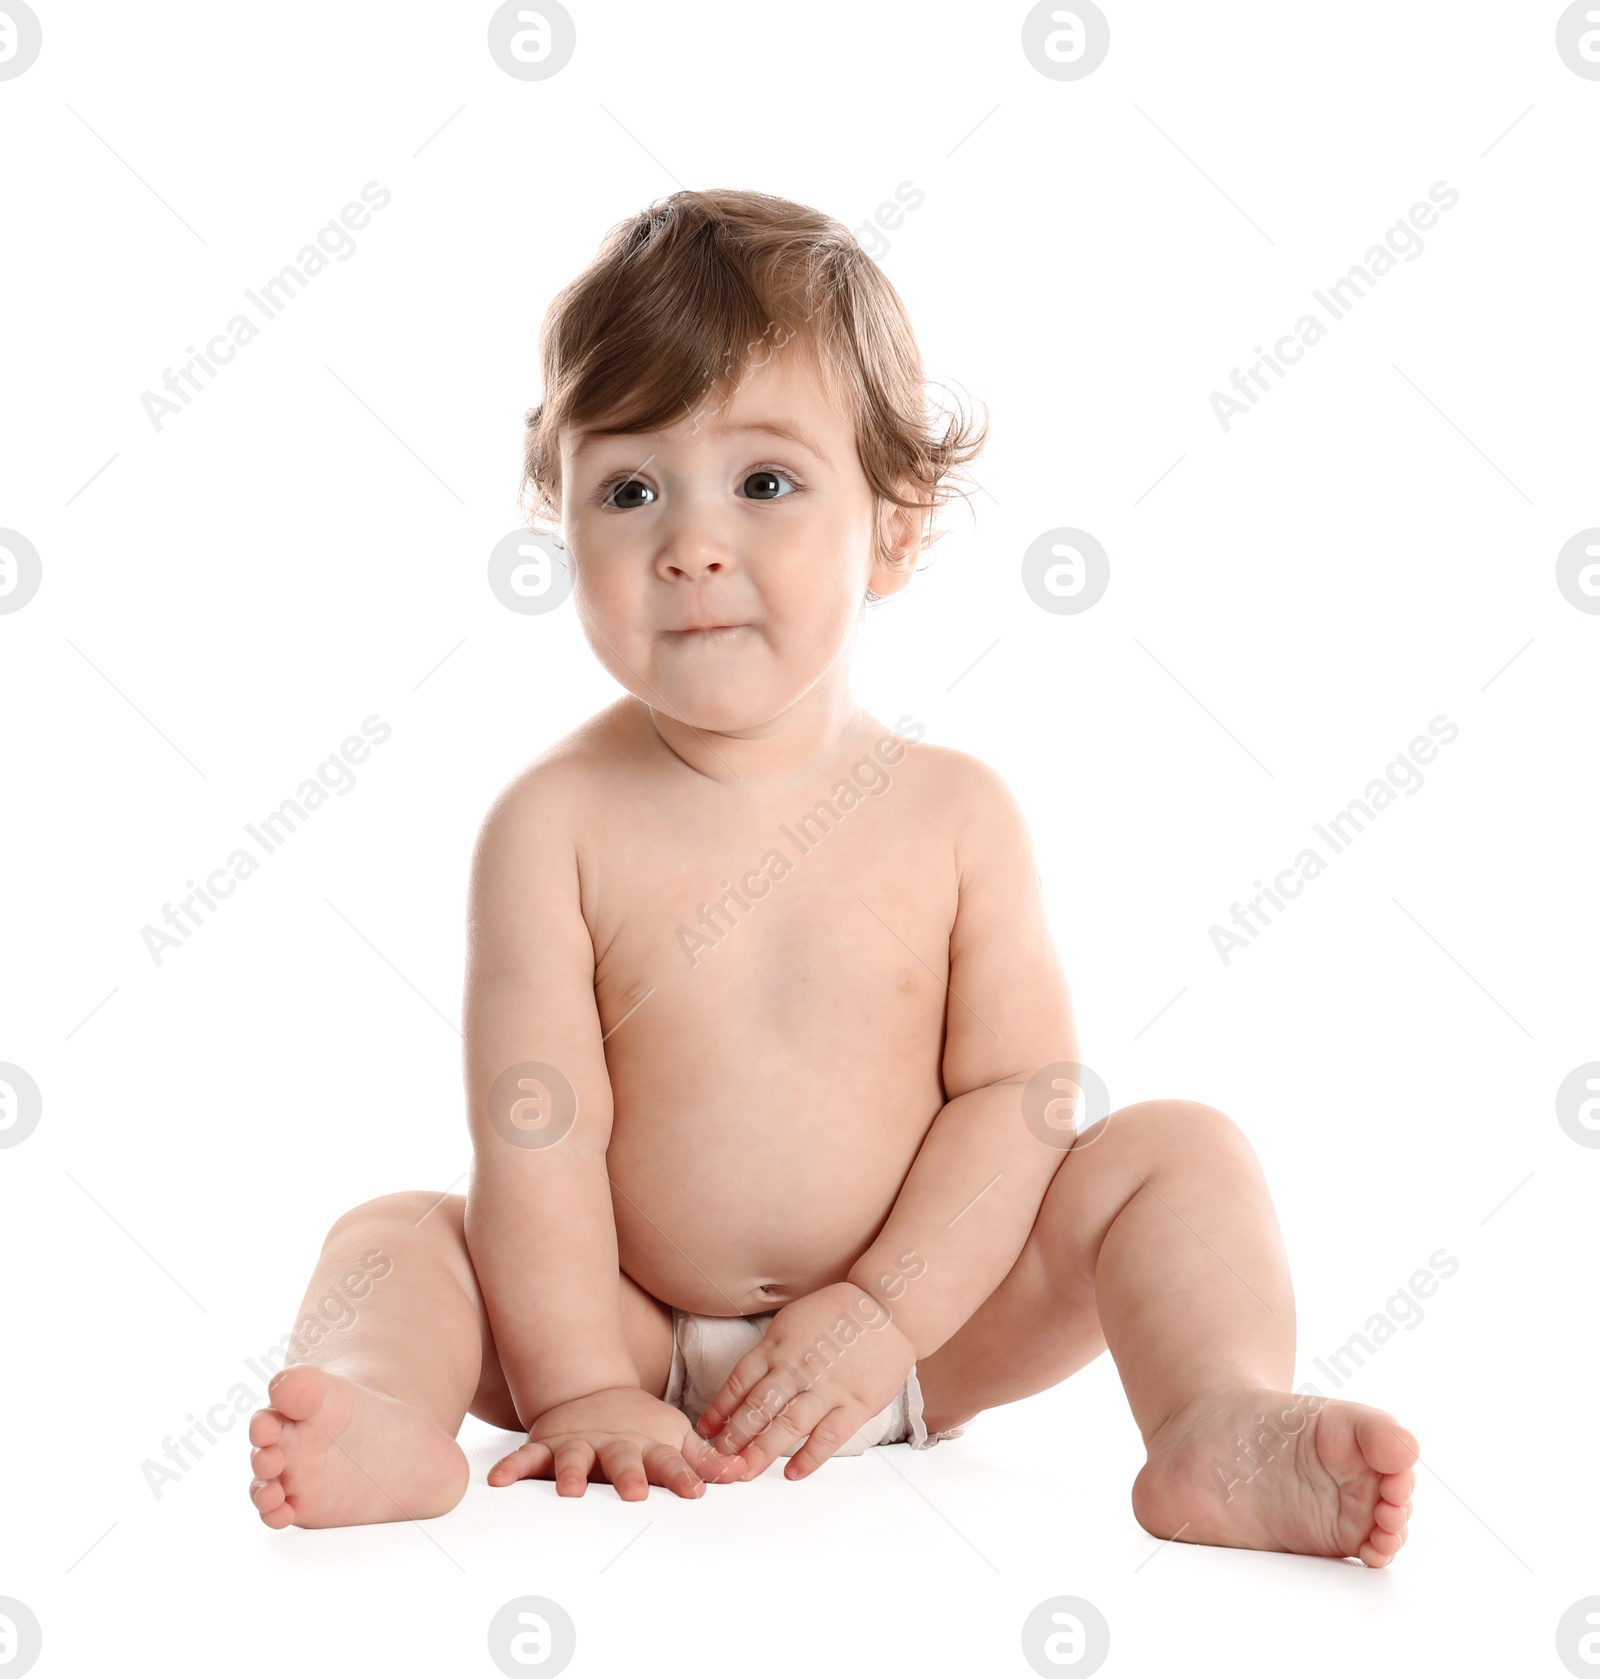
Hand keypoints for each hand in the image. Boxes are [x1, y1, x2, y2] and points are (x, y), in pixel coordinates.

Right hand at [488, 1387, 750, 1500]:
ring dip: (571, 1474)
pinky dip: (513, 1468)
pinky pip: (527, 1458)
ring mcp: (578, 1445)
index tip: (697, 1491)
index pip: (671, 1461)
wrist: (594, 1391)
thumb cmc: (640, 1425)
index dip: (685, 1475)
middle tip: (635, 1492)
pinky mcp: (547, 1446)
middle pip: (623, 1460)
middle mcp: (613, 1446)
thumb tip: (739, 1472)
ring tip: (568, 1491)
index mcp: (647, 1445)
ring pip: (573, 1460)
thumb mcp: (675, 1435)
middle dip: (629, 1475)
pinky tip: (498, 1481)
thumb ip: (702, 1459)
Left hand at [695, 1282, 916, 1480]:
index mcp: (778, 1345)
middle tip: (718, 1461)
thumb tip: (744, 1384)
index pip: (740, 1382)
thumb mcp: (792, 1321)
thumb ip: (769, 1352)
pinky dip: (809, 1457)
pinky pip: (828, 1436)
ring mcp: (827, 1386)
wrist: (888, 1308)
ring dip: (762, 1451)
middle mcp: (797, 1367)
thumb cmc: (838, 1314)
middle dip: (734, 1438)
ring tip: (744, 1472)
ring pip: (787, 1425)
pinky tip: (792, 1473)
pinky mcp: (855, 1403)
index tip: (706, 1431)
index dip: (720, 1409)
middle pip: (758, 1408)